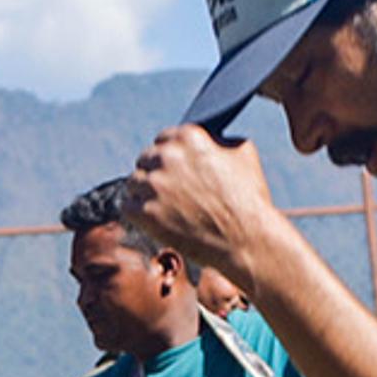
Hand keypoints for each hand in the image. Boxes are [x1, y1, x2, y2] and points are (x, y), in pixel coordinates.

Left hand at [124, 125, 277, 273]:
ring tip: (164, 207)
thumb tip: (206, 137)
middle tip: (169, 190)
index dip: (169, 154)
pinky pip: (127, 206)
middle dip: (155, 172)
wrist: (246, 240)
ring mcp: (154, 185)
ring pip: (134, 182)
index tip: (173, 167)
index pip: (164, 138)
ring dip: (145, 193)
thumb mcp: (242, 153)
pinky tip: (154, 219)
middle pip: (145, 159)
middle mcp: (168, 156)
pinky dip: (138, 213)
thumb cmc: (249, 198)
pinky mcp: (144, 212)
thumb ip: (216, 139)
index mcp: (189, 136)